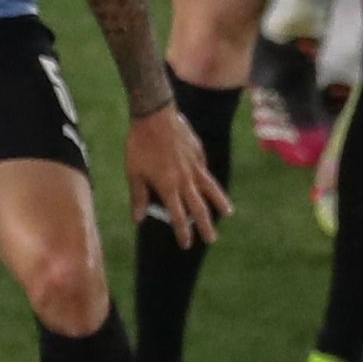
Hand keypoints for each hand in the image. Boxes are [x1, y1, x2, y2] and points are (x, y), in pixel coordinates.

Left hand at [125, 103, 231, 248]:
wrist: (154, 117)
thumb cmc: (139, 146)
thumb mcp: (134, 173)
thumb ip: (138, 197)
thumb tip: (138, 219)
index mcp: (168, 187)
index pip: (178, 216)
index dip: (182, 232)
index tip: (186, 244)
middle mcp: (185, 180)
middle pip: (199, 208)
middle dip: (205, 225)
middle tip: (211, 239)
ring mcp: (195, 166)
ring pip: (211, 189)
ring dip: (219, 203)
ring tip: (228, 213)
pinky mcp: (199, 153)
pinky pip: (205, 171)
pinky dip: (210, 181)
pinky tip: (211, 185)